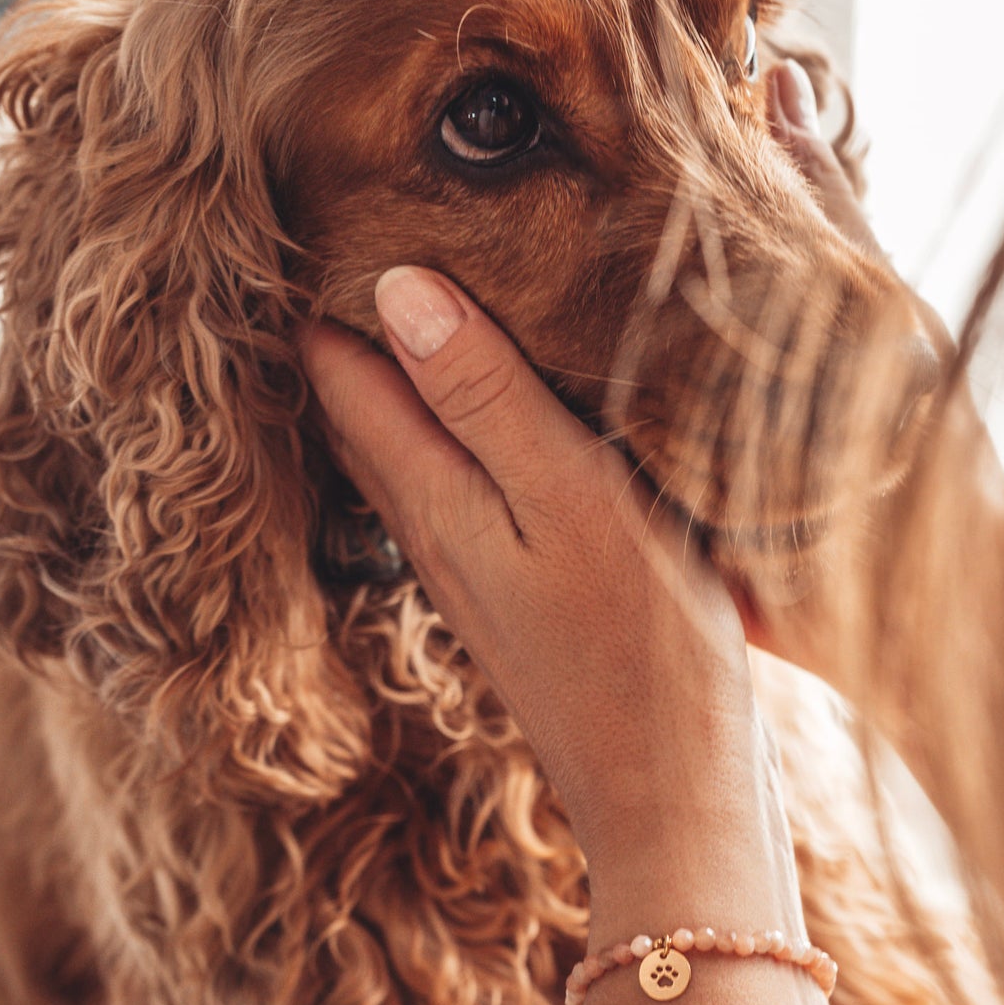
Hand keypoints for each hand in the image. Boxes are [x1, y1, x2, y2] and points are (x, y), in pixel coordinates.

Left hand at [300, 271, 799, 929]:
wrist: (672, 792)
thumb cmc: (641, 646)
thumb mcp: (572, 501)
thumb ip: (487, 399)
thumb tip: (397, 289)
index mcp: (432, 496)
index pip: (339, 371)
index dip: (331, 291)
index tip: (346, 212)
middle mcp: (432, 530)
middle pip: (359, 409)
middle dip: (354, 328)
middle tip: (372, 238)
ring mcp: (472, 566)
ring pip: (407, 447)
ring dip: (405, 378)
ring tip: (431, 301)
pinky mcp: (516, 589)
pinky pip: (460, 484)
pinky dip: (459, 429)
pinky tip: (504, 409)